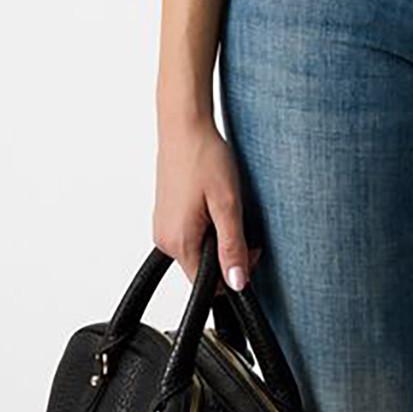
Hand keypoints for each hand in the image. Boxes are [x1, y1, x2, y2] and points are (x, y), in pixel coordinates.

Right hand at [154, 115, 261, 291]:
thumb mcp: (228, 204)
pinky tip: (212, 202)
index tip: (249, 247)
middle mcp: (165, 239)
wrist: (184, 127)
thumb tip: (237, 283)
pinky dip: (205, 227)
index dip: (234, 272)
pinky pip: (188, 235)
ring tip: (226, 207)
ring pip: (196, 251)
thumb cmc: (204, 157)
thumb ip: (232, 246)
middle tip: (242, 223)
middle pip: (201, 268)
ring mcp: (162, 227)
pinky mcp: (165, 215)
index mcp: (179, 242)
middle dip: (227, 253)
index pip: (207, 284)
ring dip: (217, 238)